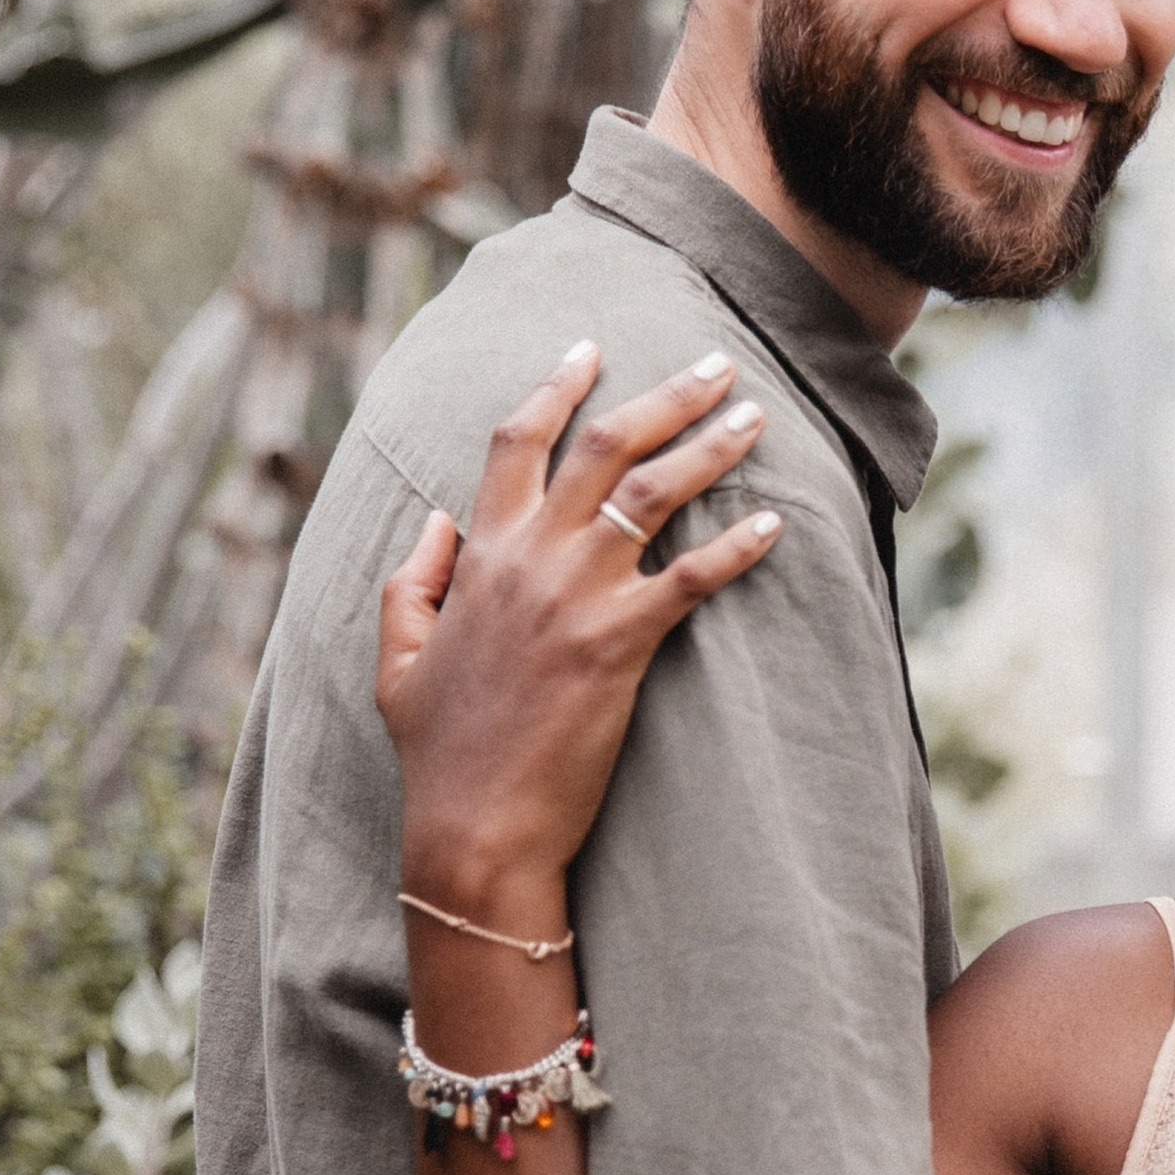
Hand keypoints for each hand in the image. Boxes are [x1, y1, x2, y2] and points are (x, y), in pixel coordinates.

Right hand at [376, 342, 780, 911]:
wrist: (473, 826)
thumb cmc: (439, 751)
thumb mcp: (397, 657)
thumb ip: (413, 579)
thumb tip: (439, 520)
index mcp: (480, 554)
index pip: (517, 439)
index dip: (557, 385)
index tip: (592, 348)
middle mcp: (530, 558)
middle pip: (605, 445)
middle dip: (667, 394)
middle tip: (717, 362)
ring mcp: (577, 597)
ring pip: (655, 492)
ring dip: (713, 447)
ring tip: (757, 419)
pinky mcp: (620, 645)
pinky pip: (693, 580)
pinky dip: (739, 549)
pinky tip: (776, 526)